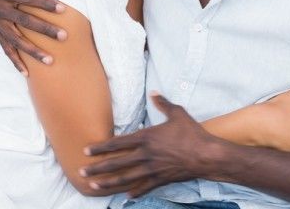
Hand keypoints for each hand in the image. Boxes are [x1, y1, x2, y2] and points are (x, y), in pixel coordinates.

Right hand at [0, 0, 66, 72]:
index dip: (45, 3)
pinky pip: (5, 50)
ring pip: (16, 41)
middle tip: (64, 36)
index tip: (64, 9)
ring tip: (51, 61)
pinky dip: (16, 62)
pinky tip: (27, 74)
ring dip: (33, 52)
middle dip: (45, 30)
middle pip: (25, 22)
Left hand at [80, 93, 221, 197]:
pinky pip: (144, 187)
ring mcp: (152, 169)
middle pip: (116, 163)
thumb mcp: (177, 113)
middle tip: (82, 172)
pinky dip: (134, 192)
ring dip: (108, 183)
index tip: (86, 150)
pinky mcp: (161, 179)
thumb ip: (163, 104)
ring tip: (94, 187)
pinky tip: (126, 197)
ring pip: (125, 178)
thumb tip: (154, 92)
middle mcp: (145, 155)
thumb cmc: (192, 133)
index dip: (101, 147)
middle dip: (97, 168)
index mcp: (146, 138)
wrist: (206, 155)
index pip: (117, 143)